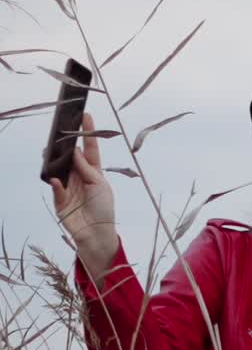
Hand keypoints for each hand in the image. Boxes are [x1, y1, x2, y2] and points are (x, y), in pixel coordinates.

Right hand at [48, 111, 117, 255]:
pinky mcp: (60, 200)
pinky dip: (55, 183)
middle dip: (65, 143)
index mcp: (93, 172)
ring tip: (50, 150)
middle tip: (60, 130)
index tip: (85, 115)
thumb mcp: (100, 185)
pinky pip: (55, 187)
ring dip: (54, 160)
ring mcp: (68, 186)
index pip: (90, 148)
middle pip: (70, 156)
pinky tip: (55, 178)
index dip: (88, 133)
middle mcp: (79, 176)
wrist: (97, 234)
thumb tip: (74, 151)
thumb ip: (87, 169)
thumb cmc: (103, 209)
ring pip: (58, 168)